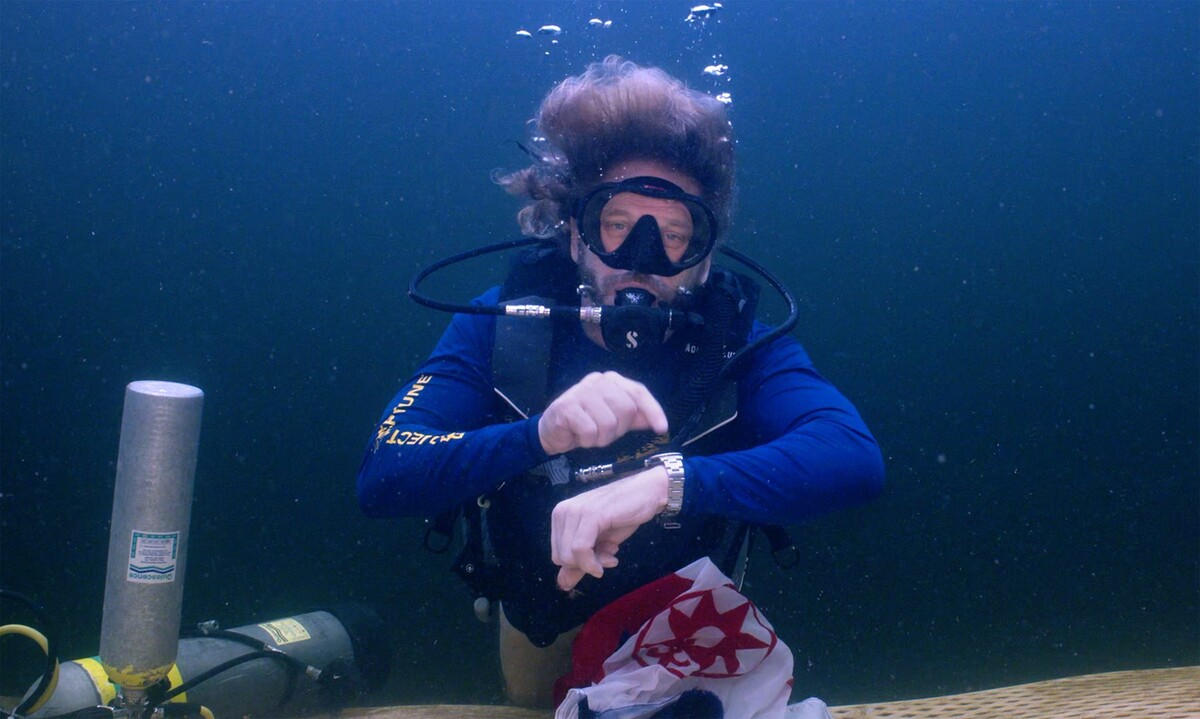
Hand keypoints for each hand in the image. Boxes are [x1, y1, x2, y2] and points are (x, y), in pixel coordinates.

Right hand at [538, 371, 668, 455]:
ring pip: (609, 423)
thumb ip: (635, 417)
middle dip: (618, 429)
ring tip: (590, 435)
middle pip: (626, 409)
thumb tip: (659, 422)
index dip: (653, 411)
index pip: (639, 392)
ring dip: (601, 438)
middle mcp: (598, 381)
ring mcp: (581, 391)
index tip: (662, 429)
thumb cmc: (585, 423)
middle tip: (604, 433)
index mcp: (611, 380)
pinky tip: (578, 436)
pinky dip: (587, 440)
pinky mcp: (567, 406)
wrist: (552, 431)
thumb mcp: (614, 419)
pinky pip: (591, 431)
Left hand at [550, 466, 668, 591]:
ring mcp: (575, 511)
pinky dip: (593, 563)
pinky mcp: (590, 515)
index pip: (557, 555)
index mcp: (560, 516)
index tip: (600, 558)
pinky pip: (581, 550)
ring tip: (612, 554)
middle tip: (608, 556)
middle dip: (586, 565)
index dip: (579, 564)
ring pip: (569, 557)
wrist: (647, 493)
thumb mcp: (599, 543)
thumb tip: (562, 585)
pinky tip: (611, 559)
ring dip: (593, 564)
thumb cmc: (623, 515)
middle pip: (561, 559)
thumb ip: (580, 562)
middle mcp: (562, 511)